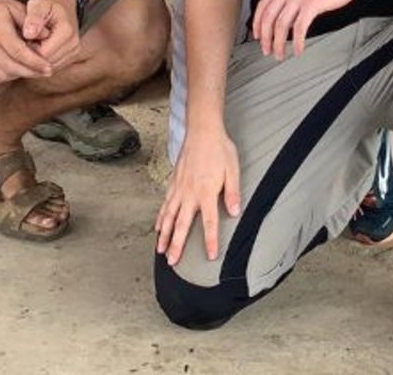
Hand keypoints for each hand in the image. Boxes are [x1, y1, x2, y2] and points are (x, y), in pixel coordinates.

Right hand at [0, 0, 54, 82]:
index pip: (19, 52)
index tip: (48, 66)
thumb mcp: (13, 6)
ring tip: (34, 71)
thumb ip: (30, 21)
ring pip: (3, 74)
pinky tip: (17, 70)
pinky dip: (7, 76)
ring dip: (20, 75)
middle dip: (31, 72)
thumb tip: (47, 35)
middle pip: (12, 67)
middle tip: (46, 72)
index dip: (35, 62)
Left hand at [21, 0, 83, 70]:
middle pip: (46, 63)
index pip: (42, 54)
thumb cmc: (48, 3)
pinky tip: (38, 48)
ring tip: (32, 43)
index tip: (22, 37)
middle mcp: (74, 44)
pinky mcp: (71, 56)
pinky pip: (53, 66)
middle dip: (32, 56)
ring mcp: (74, 51)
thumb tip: (29, 34)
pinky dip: (43, 60)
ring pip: (49, 67)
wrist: (63, 3)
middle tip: (25, 41)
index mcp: (66, 31)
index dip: (28, 49)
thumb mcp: (38, 4)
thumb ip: (33, 17)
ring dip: (38, 59)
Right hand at [156, 126, 241, 266]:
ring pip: (168, 216)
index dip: (210, 240)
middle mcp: (190, 194)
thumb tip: (235, 212)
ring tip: (160, 251)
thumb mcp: (233, 169)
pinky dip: (160, 217)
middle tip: (172, 262)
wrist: (202, 130)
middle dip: (176, 245)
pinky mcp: (173, 182)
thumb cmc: (219, 149)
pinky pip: (165, 204)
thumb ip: (233, 193)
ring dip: (164, 235)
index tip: (210, 256)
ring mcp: (179, 188)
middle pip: (181, 225)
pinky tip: (158, 227)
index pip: (209, 222)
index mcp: (206, 192)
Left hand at [251, 0, 357, 59]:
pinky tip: (298, 49)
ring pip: (281, 25)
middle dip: (265, 38)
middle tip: (266, 50)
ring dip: (278, 43)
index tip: (257, 35)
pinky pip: (299, 28)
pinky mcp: (312, 4)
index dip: (257, 23)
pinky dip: (296, 42)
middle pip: (269, 17)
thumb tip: (283, 18)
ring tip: (280, 54)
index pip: (263, 5)